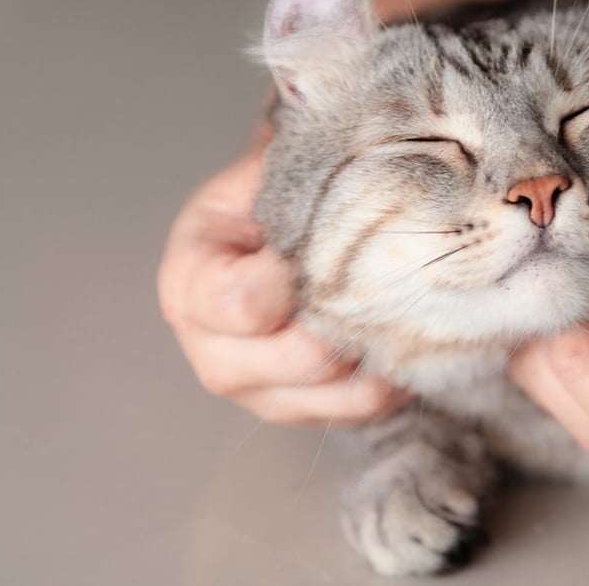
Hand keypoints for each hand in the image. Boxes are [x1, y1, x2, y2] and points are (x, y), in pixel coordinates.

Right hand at [158, 148, 407, 424]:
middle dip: (347, 312)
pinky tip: (400, 331)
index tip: (330, 237)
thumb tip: (344, 182)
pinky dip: (391, 373)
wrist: (268, 240)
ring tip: (399, 300)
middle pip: (298, 358)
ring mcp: (259, 395)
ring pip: (338, 392)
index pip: (247, 303)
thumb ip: (288, 179)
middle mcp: (214, 355)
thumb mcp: (262, 177)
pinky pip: (361, 408)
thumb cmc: (264, 204)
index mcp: (188, 289)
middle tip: (381, 270)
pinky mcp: (302, 412)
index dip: (297, 272)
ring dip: (376, 345)